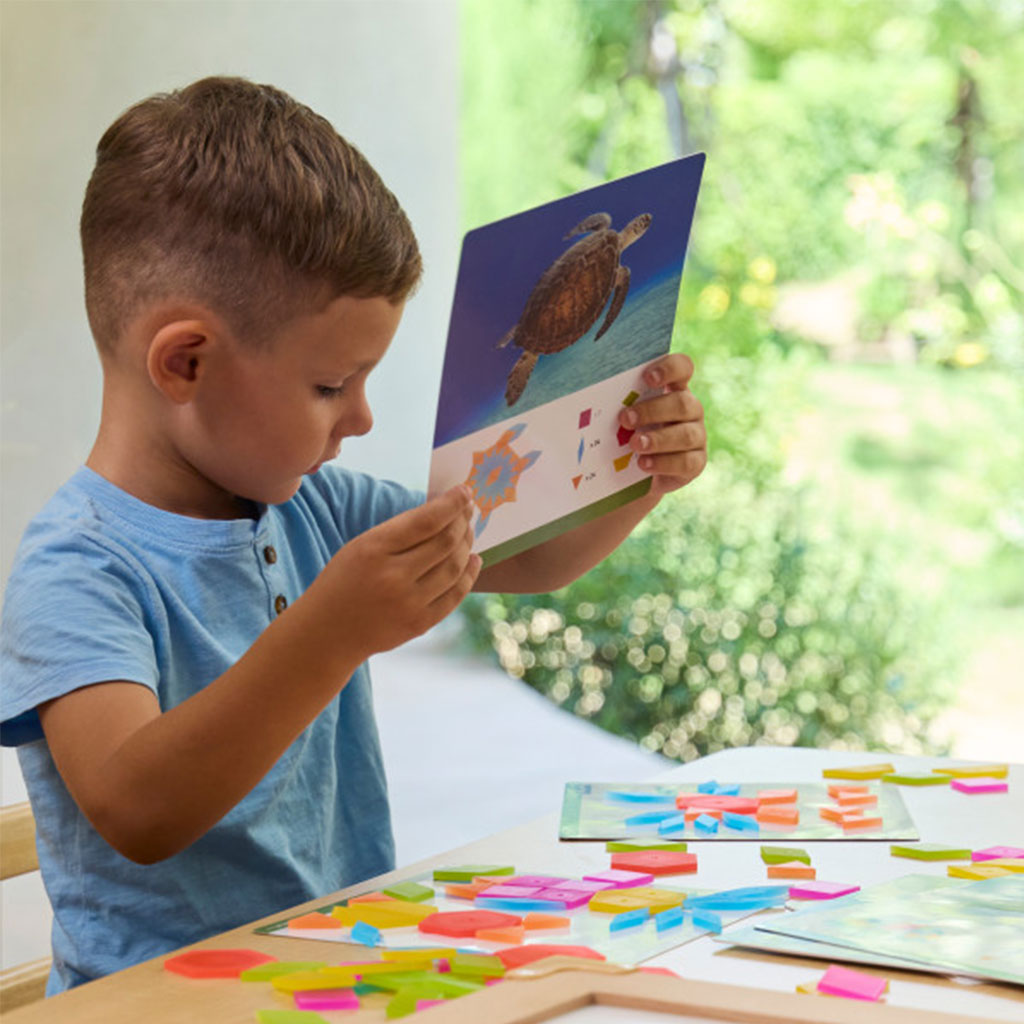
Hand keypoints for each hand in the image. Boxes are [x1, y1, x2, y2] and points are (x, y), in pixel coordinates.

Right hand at [317, 485, 480, 658]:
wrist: (327, 633)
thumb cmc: (343, 581)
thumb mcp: (360, 547)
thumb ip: (399, 532)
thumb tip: (443, 512)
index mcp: (374, 550)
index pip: (426, 520)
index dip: (452, 503)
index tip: (465, 492)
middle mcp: (393, 576)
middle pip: (445, 542)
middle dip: (463, 521)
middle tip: (469, 509)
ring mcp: (409, 603)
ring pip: (454, 566)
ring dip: (468, 544)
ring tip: (469, 531)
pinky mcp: (420, 623)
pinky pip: (455, 594)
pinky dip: (469, 574)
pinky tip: (473, 559)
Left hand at [620, 353, 706, 496]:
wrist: (632, 474)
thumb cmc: (623, 434)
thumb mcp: (618, 416)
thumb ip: (613, 402)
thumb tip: (581, 394)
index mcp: (673, 388)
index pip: (682, 367)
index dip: (669, 369)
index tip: (647, 378)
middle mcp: (689, 409)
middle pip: (683, 403)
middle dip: (652, 411)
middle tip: (625, 419)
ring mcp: (696, 435)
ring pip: (686, 434)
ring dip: (658, 439)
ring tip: (634, 445)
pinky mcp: (696, 462)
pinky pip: (687, 462)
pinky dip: (663, 463)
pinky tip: (643, 464)